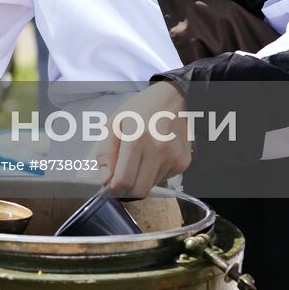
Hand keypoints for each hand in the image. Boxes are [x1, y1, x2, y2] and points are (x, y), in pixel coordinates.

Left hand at [91, 82, 192, 198]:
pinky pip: (162, 179)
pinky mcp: (183, 162)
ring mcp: (174, 157)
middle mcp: (159, 149)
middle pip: (139, 190)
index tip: (109, 185)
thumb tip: (105, 179)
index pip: (124, 181)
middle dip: (125, 190)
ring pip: (151, 187)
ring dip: (140, 180)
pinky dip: (153, 174)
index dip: (113, 188)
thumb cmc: (140, 110)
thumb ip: (105, 152)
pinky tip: (152, 157)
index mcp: (137, 137)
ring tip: (138, 159)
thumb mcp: (113, 123)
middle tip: (119, 178)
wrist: (172, 99)